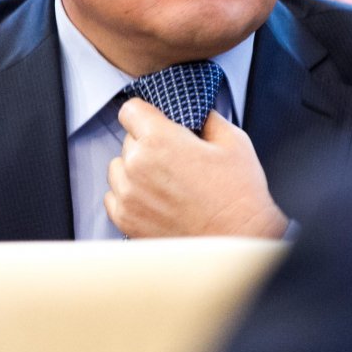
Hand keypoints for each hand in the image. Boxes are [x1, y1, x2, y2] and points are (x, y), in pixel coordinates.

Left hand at [104, 98, 288, 238]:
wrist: (238, 241)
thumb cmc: (237, 195)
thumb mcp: (233, 141)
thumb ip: (207, 120)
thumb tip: (196, 115)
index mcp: (159, 140)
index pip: (130, 110)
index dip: (146, 114)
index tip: (157, 122)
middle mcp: (136, 166)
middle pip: (127, 140)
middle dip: (147, 144)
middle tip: (175, 158)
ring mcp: (128, 196)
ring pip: (118, 168)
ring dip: (134, 170)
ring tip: (165, 181)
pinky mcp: (126, 221)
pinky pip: (114, 197)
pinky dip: (129, 196)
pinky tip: (155, 200)